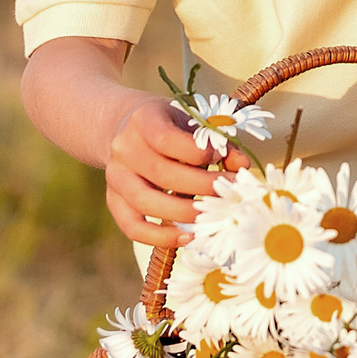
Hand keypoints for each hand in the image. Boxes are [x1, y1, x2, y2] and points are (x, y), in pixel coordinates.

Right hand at [104, 96, 248, 247]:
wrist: (124, 128)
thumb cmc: (168, 125)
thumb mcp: (189, 121)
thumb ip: (216, 141)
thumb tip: (243, 165)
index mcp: (144, 120)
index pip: (167, 139)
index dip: (198, 153)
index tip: (220, 159)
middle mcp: (123, 147)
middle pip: (161, 174)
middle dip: (201, 187)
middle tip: (228, 193)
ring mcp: (115, 176)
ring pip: (145, 202)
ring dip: (183, 213)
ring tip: (211, 216)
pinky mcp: (113, 200)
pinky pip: (132, 226)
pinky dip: (160, 237)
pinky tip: (187, 237)